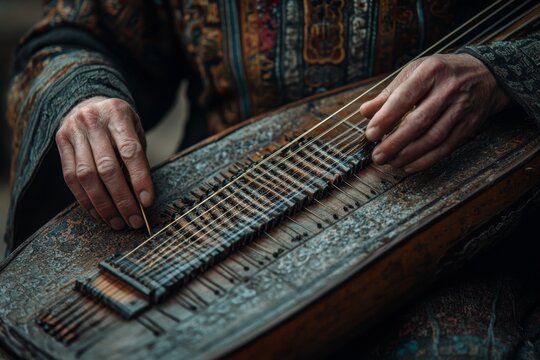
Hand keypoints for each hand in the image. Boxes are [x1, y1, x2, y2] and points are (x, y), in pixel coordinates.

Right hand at [55, 96, 153, 229]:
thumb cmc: (118, 122)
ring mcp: (73, 131)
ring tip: (117, 222)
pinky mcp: (60, 143)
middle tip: (134, 220)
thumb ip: (137, 157)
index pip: (130, 151)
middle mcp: (92, 121)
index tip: (147, 202)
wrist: (88, 101)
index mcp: (117, 114)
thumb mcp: (134, 130)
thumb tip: (141, 197)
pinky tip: (98, 213)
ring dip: (103, 205)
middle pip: (107, 168)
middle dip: (122, 199)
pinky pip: (71, 178)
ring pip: (86, 176)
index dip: (139, 179)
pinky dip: (85, 199)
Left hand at [360, 53, 510, 172]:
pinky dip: (425, 160)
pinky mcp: (468, 126)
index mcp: (430, 72)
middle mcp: (448, 90)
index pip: (404, 98)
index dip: (385, 118)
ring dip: (408, 154)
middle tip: (377, 156)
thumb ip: (389, 93)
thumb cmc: (441, 74)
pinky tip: (408, 166)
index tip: (370, 134)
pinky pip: (445, 148)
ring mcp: (461, 109)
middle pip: (418, 122)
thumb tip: (365, 111)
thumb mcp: (415, 72)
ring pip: (432, 138)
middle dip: (395, 143)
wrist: (486, 75)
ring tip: (389, 162)